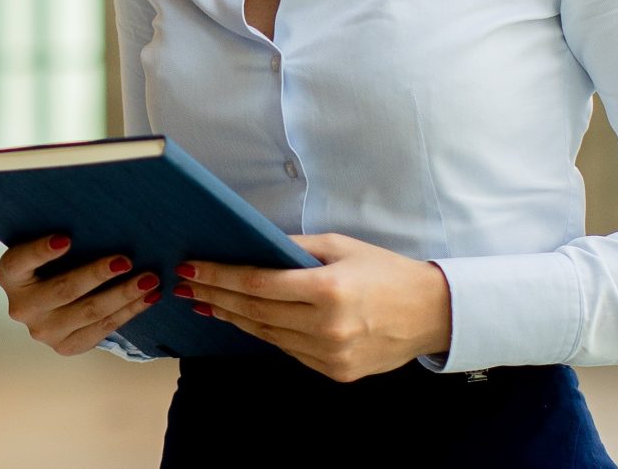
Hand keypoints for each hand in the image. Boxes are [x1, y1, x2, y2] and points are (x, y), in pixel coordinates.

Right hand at [0, 234, 160, 355]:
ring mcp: (43, 331)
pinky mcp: (64, 347)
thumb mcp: (43, 248)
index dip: (42, 251)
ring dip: (123, 295)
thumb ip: (60, 240)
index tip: (66, 239)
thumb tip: (102, 223)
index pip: (20, 260)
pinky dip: (128, 312)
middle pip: (64, 290)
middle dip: (99, 274)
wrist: (45, 303)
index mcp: (9, 275)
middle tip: (126, 260)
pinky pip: (102, 330)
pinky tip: (147, 299)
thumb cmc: (51, 263)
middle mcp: (21, 307)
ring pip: (89, 313)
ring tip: (149, 280)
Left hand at [175, 233, 451, 380]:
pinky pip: (289, 350)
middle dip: (216, 295)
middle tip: (186, 284)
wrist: (431, 313)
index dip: (220, 275)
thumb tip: (252, 244)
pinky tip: (244, 320)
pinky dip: (264, 333)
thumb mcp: (340, 245)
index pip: (259, 284)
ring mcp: (331, 355)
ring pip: (267, 335)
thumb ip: (295, 246)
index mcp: (328, 289)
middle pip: (256, 312)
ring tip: (207, 302)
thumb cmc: (384, 271)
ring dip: (233, 317)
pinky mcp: (335, 372)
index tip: (192, 267)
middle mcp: (327, 326)